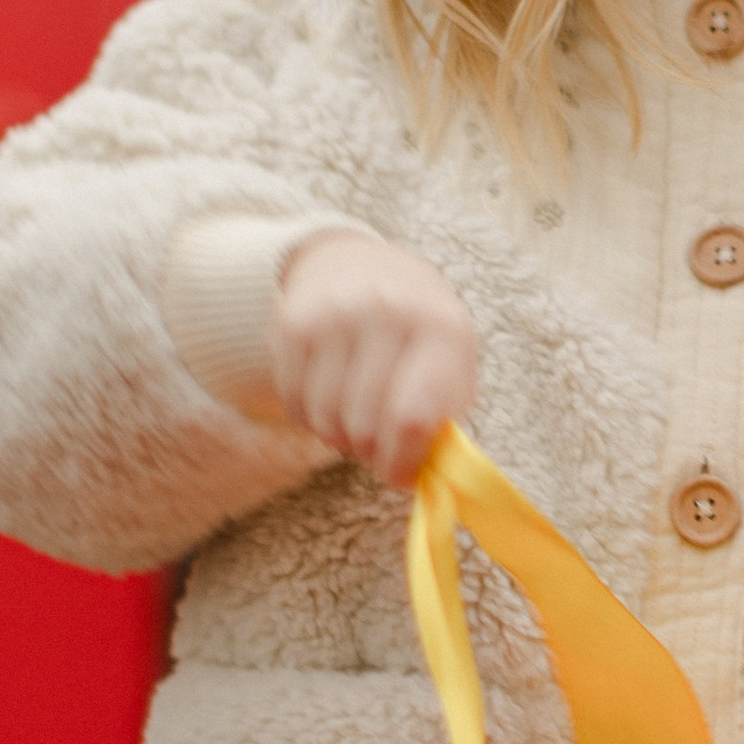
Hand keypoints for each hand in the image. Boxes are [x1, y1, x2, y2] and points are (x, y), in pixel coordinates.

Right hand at [271, 232, 479, 489]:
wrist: (358, 263)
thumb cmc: (417, 331)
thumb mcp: (451, 362)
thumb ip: (444, 421)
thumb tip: (421, 480)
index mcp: (441, 329)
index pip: (412, 420)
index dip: (403, 463)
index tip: (401, 476)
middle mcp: (387, 314)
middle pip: (364, 427)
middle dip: (371, 453)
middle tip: (378, 446)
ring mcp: (335, 316)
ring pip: (326, 420)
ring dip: (339, 437)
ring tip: (356, 419)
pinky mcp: (292, 324)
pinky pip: (294, 403)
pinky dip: (311, 417)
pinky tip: (330, 397)